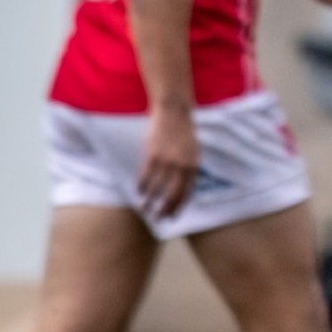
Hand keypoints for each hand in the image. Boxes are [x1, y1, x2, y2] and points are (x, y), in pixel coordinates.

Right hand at [137, 103, 199, 219]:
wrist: (174, 113)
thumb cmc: (183, 132)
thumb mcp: (193, 151)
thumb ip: (189, 168)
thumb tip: (184, 187)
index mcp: (193, 166)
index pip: (186, 193)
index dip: (178, 207)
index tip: (172, 216)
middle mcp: (181, 167)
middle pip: (172, 195)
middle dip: (165, 209)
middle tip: (158, 219)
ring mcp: (166, 162)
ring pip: (156, 189)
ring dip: (150, 202)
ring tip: (144, 209)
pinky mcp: (152, 156)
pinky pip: (145, 177)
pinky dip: (141, 186)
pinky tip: (139, 192)